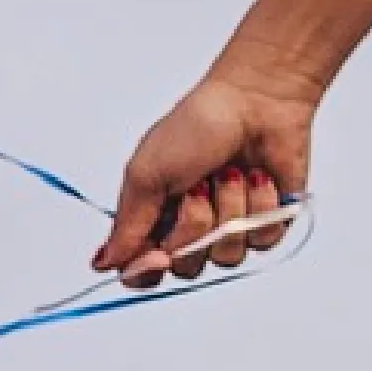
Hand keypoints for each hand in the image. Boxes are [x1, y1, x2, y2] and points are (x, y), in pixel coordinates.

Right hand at [91, 66, 317, 288]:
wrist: (255, 100)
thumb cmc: (197, 126)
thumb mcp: (148, 172)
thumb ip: (128, 225)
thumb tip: (104, 264)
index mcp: (156, 216)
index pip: (143, 269)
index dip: (148, 270)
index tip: (157, 254)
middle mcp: (191, 228)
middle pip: (187, 268)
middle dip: (193, 227)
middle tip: (197, 188)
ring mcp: (231, 227)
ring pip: (227, 257)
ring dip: (229, 209)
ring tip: (230, 173)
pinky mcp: (267, 222)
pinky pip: (262, 240)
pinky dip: (259, 206)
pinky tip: (257, 177)